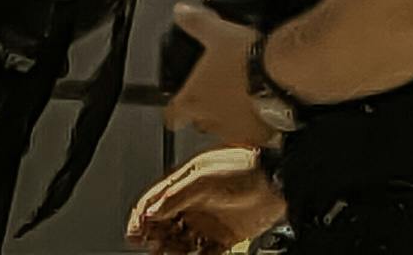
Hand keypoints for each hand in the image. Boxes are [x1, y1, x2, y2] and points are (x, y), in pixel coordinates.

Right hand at [129, 144, 284, 248]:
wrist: (278, 181)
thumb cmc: (246, 167)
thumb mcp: (203, 177)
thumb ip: (176, 194)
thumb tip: (152, 210)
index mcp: (187, 183)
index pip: (155, 201)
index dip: (142, 217)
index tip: (134, 232)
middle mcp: (195, 202)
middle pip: (165, 225)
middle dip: (155, 236)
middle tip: (152, 245)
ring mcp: (209, 220)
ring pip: (180, 242)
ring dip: (172, 249)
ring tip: (167, 253)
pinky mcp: (223, 237)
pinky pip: (203, 253)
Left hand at [164, 4, 274, 147]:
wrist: (281, 77)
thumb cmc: (246, 59)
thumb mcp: (217, 32)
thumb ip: (196, 24)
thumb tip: (180, 12)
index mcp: (194, 98)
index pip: (171, 116)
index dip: (173, 109)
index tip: (178, 103)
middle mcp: (210, 120)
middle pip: (198, 122)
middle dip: (205, 110)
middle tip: (216, 91)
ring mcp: (234, 132)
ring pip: (224, 129)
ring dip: (229, 116)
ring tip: (242, 96)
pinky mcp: (258, 137)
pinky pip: (251, 133)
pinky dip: (253, 123)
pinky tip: (262, 105)